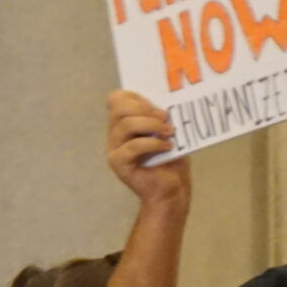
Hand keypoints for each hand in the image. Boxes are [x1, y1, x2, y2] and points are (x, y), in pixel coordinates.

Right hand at [105, 90, 190, 209]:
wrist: (171, 190)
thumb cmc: (171, 159)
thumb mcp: (167, 131)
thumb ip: (159, 116)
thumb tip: (163, 104)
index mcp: (124, 122)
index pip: (117, 99)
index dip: (136, 96)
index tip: (157, 105)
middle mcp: (115, 133)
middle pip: (118, 107)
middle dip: (144, 108)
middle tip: (165, 117)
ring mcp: (114, 148)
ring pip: (126, 124)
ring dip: (151, 125)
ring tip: (169, 132)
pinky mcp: (118, 163)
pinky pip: (132, 146)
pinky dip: (153, 144)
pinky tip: (167, 147)